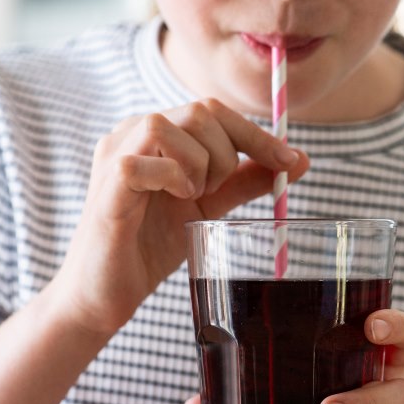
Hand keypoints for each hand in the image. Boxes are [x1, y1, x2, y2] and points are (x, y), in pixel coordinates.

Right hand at [51, 99, 309, 334]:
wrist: (107, 293)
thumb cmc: (151, 246)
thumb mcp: (209, 207)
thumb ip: (244, 181)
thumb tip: (297, 161)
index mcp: (156, 133)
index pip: (213, 110)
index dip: (256, 133)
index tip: (290, 161)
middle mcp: (131, 132)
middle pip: (199, 111)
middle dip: (228, 154)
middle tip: (217, 193)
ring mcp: (114, 154)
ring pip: (169, 126)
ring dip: (199, 165)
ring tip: (191, 197)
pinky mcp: (106, 184)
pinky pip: (143, 162)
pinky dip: (172, 179)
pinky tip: (174, 199)